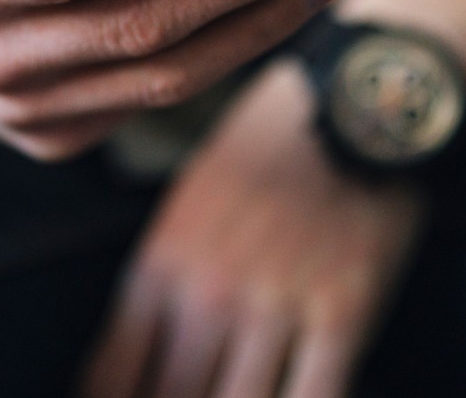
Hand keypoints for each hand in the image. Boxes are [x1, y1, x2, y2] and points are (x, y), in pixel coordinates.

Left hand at [82, 62, 424, 397]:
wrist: (351, 98)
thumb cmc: (268, 150)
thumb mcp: (190, 203)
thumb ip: (164, 280)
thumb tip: (138, 359)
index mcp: (162, 262)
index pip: (114, 375)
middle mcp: (208, 291)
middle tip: (188, 397)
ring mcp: (276, 305)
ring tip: (234, 395)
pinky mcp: (344, 313)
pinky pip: (314, 397)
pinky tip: (292, 397)